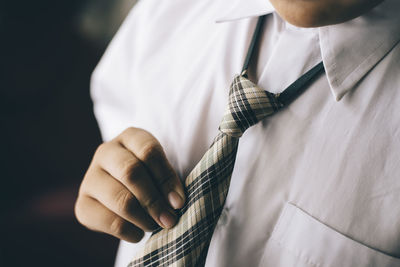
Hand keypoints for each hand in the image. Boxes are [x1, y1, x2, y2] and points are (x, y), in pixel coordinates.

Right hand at [75, 127, 185, 242]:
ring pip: (120, 198)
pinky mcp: (82, 205)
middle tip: (169, 220)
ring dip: (144, 218)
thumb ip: (168, 181)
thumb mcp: (161, 171)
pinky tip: (138, 232)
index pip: (148, 151)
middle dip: (154, 200)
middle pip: (131, 172)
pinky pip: (109, 221)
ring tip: (155, 226)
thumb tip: (175, 203)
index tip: (178, 202)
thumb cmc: (152, 179)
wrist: (125, 194)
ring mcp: (90, 178)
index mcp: (129, 137)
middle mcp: (106, 152)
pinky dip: (129, 231)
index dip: (166, 178)